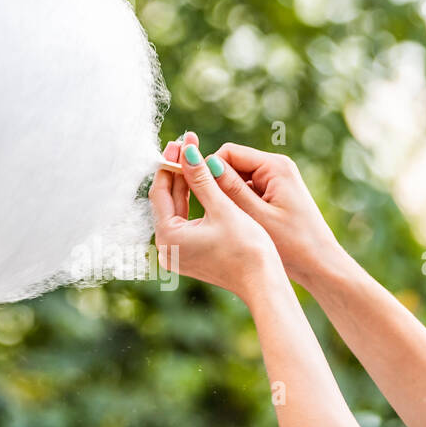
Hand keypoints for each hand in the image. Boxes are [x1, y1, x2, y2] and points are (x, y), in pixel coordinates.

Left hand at [150, 132, 281, 302]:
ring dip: (187, 184)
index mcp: (167, 236)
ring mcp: (177, 252)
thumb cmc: (247, 249)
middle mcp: (166, 246)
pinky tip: (202, 181)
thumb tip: (185, 150)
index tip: (180, 142)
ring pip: (177, 209)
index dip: (171, 164)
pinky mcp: (189, 254)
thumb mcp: (222, 207)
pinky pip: (186, 220)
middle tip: (188, 143)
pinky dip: (194, 202)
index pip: (160, 191)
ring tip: (195, 157)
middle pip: (167, 199)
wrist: (265, 284)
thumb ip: (201, 178)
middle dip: (179, 171)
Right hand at [208, 142, 345, 290]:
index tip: (200, 193)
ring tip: (229, 219)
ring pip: (237, 177)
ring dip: (228, 195)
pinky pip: (247, 188)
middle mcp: (277, 166)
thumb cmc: (293, 244)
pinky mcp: (275, 192)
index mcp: (275, 166)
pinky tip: (239, 222)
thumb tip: (202, 162)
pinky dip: (238, 202)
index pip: (228, 152)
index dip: (210, 170)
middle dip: (219, 183)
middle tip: (214, 209)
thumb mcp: (255, 215)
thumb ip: (229, 187)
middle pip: (232, 163)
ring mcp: (277, 179)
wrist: (321, 265)